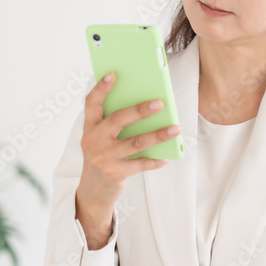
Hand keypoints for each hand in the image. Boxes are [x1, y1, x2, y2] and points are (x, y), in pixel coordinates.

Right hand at [77, 71, 179, 213]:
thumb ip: (113, 124)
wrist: (93, 191)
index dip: (101, 88)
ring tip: (175, 129)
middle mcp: (94, 141)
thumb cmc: (102, 157)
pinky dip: (155, 160)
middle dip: (139, 110)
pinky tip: (167, 157)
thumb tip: (144, 107)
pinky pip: (140, 164)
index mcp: (89, 127)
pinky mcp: (115, 173)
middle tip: (160, 103)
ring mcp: (104, 158)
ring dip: (158, 135)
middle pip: (118, 120)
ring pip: (135, 143)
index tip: (113, 74)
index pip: (91, 103)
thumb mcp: (99, 139)